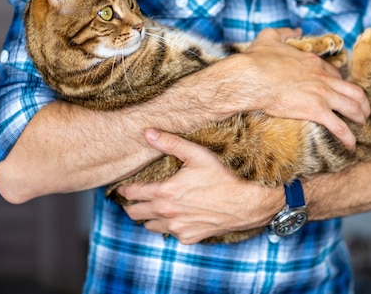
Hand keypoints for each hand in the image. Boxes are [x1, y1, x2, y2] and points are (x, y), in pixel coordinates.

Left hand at [118, 128, 283, 244]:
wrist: (245, 204)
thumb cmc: (222, 177)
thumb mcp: (197, 155)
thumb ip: (170, 143)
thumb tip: (147, 133)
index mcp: (164, 192)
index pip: (132, 193)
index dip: (125, 188)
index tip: (125, 186)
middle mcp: (167, 213)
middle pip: (134, 213)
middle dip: (131, 204)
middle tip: (135, 197)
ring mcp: (177, 228)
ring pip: (149, 226)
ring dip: (148, 217)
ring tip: (155, 206)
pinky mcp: (188, 238)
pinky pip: (170, 233)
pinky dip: (169, 226)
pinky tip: (178, 215)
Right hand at [233, 27, 370, 149]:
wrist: (250, 78)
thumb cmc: (256, 59)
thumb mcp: (270, 37)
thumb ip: (286, 32)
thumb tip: (296, 29)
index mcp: (314, 63)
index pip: (337, 75)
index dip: (342, 85)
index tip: (341, 94)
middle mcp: (323, 78)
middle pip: (354, 91)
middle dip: (363, 103)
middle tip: (363, 112)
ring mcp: (321, 94)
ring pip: (353, 107)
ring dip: (361, 118)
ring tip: (362, 127)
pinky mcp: (315, 110)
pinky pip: (339, 126)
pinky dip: (348, 137)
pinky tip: (351, 146)